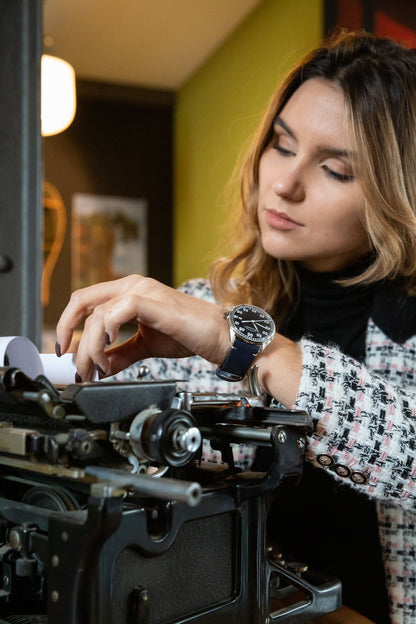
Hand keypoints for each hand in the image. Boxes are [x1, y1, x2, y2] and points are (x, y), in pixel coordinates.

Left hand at [56, 275, 230, 380]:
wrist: (218, 337)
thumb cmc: (187, 334)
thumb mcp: (144, 346)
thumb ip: (119, 354)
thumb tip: (96, 368)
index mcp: (128, 292)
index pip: (84, 300)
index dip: (65, 323)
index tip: (63, 349)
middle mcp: (133, 286)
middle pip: (83, 303)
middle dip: (71, 337)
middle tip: (77, 367)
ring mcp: (144, 291)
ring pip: (98, 313)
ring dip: (90, 346)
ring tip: (98, 368)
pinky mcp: (155, 302)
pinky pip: (119, 310)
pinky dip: (107, 331)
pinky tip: (108, 348)